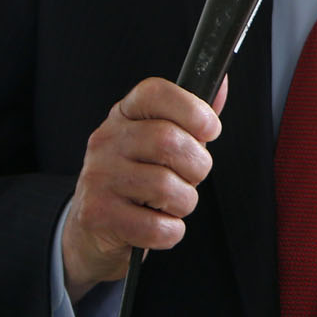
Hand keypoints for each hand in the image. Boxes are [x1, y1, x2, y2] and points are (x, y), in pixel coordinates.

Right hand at [60, 76, 225, 300]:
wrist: (94, 229)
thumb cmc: (140, 179)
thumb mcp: (163, 143)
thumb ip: (193, 118)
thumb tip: (221, 84)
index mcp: (124, 115)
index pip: (156, 92)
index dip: (192, 109)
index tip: (210, 130)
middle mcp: (105, 141)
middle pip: (169, 141)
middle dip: (197, 166)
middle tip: (192, 177)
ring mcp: (97, 177)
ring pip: (165, 186)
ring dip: (185, 202)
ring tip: (173, 204)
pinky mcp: (96, 215)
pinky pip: (155, 226)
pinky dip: (170, 231)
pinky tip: (159, 225)